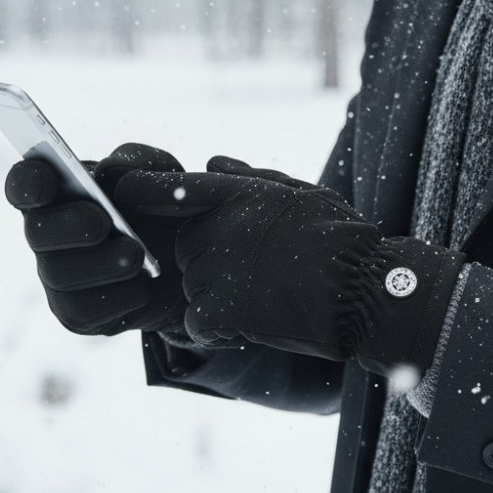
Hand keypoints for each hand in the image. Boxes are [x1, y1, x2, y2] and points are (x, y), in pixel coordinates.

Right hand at [4, 143, 188, 334]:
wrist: (192, 260)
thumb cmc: (162, 207)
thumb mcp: (161, 173)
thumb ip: (135, 163)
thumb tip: (106, 172)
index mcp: (61, 192)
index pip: (25, 184)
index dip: (27, 182)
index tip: (46, 180)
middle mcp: (50, 235)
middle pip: (36, 232)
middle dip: (67, 227)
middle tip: (102, 223)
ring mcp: (60, 276)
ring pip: (60, 276)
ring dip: (100, 264)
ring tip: (136, 255)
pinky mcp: (78, 314)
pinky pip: (85, 311)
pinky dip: (119, 297)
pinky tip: (144, 285)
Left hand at [119, 156, 465, 374]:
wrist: (364, 290)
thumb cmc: (341, 239)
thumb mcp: (300, 193)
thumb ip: (250, 179)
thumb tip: (212, 161)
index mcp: (238, 195)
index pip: (176, 188)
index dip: (148, 191)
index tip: (128, 195)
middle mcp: (219, 227)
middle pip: (186, 247)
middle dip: (209, 261)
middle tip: (254, 275)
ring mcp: (216, 269)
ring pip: (193, 286)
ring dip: (216, 297)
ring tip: (263, 300)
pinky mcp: (220, 309)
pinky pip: (196, 323)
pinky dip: (214, 331)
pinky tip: (245, 330)